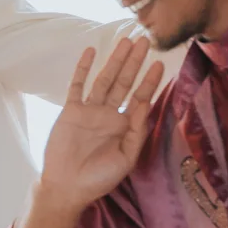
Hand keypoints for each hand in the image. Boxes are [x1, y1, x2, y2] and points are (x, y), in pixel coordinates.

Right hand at [36, 40, 165, 210]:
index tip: (160, 63)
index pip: (140, 98)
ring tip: (125, 41)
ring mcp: (89, 111)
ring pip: (104, 80)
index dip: (150, 81)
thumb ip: (136, 133)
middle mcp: (108, 114)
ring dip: (114, 61)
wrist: (67, 187)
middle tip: (145, 41)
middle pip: (124, 82)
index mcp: (123, 126)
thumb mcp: (125, 159)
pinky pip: (77, 85)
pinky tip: (91, 52)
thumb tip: (145, 106)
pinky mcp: (70, 110)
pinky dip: (83, 69)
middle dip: (135, 63)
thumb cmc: (99, 178)